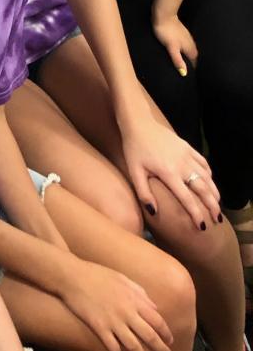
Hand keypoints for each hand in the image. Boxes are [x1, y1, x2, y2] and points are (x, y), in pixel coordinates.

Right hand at [59, 259, 172, 350]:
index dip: (166, 334)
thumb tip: (155, 308)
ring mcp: (113, 321)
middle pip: (149, 337)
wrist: (71, 275)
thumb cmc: (97, 274)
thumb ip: (140, 293)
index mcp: (134, 299)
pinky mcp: (98, 327)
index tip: (170, 342)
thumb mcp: (122, 278)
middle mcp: (126, 312)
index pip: (158, 321)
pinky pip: (112, 347)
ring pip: (134, 346)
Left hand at [119, 111, 219, 226]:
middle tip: (217, 219)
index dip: (197, 214)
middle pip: (203, 189)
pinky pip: (204, 163)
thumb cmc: (134, 148)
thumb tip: (154, 212)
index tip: (202, 227)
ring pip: (207, 177)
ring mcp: (187, 155)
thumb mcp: (134, 171)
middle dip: (212, 206)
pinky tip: (210, 183)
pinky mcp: (188, 147)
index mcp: (169, 173)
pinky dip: (209, 175)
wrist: (139, 123)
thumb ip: (144, 192)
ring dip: (214, 192)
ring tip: (217, 205)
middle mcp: (182, 165)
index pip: (188, 199)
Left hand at [152, 14, 197, 74]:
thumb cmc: (166, 32)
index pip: (194, 62)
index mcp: (190, 48)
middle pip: (193, 56)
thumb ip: (178, 60)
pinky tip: (178, 50)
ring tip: (182, 62)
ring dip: (187, 56)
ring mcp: (187, 37)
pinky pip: (185, 44)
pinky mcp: (182, 33)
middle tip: (185, 71)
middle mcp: (191, 43)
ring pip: (189, 50)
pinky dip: (183, 49)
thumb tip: (185, 73)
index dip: (192, 69)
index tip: (189, 76)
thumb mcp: (171, 48)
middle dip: (190, 63)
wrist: (164, 16)